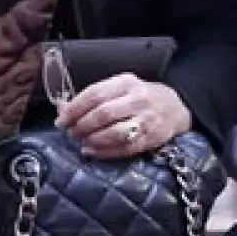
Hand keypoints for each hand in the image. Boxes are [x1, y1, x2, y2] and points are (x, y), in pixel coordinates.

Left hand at [54, 74, 191, 158]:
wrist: (174, 107)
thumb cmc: (139, 98)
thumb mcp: (118, 89)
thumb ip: (92, 98)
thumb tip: (63, 110)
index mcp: (126, 83)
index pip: (95, 94)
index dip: (75, 109)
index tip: (62, 119)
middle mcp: (137, 99)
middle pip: (103, 114)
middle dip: (82, 126)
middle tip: (72, 133)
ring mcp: (146, 120)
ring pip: (115, 132)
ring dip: (93, 140)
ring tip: (82, 142)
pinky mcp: (151, 138)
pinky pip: (125, 148)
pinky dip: (105, 152)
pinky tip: (93, 152)